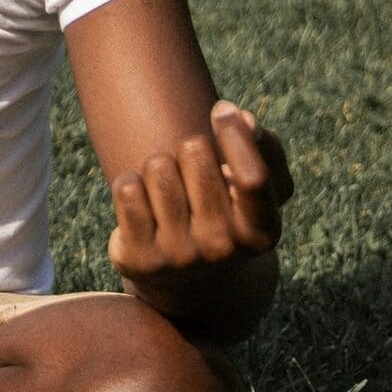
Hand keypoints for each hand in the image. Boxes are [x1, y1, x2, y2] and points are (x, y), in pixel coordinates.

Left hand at [108, 102, 293, 312]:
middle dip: (191, 148)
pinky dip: (130, 183)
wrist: (191, 282)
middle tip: (192, 169)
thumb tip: (244, 118)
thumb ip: (265, 152)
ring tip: (168, 188)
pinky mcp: (139, 258)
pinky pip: (126, 188)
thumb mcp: (258, 193)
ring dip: (159, 165)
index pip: (252, 176)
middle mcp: (222, 249)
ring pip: (157, 165)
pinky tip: (143, 201)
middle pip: (195, 152)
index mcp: (261, 232)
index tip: (221, 109)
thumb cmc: (228, 217)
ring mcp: (179, 256)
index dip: (235, 134)